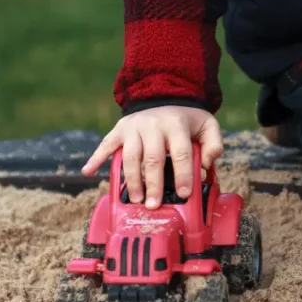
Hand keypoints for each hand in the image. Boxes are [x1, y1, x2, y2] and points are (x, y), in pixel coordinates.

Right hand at [82, 106, 222, 207]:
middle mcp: (153, 125)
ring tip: (136, 199)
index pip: (180, 153)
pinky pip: (106, 144)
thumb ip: (213, 143)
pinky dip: (96, 158)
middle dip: (153, 184)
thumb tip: (206, 163)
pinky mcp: (119, 129)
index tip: (183, 194)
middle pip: (152, 158)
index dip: (182, 175)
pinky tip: (88, 172)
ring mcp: (133, 127)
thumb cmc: (186, 119)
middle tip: (154, 205)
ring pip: (130, 156)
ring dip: (132, 180)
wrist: (163, 95)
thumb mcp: (207, 125)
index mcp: (176, 124)